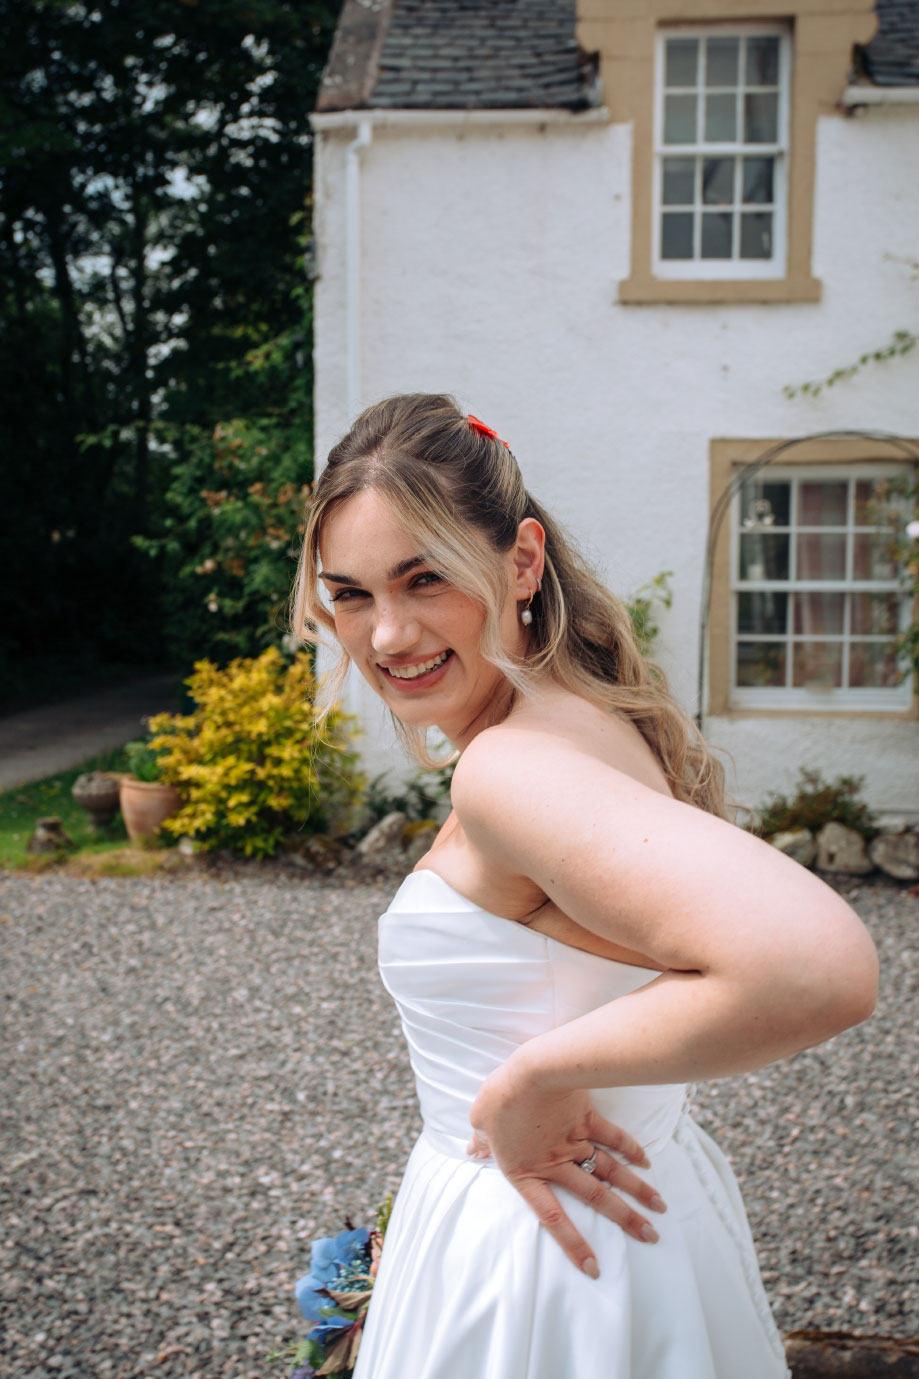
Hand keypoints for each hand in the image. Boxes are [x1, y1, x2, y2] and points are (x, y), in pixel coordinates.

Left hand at [467, 1059, 665, 1277]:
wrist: (532, 1069)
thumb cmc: (502, 1095)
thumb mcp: (480, 1118)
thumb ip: (480, 1139)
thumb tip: (472, 1149)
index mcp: (528, 1170)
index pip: (553, 1217)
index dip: (573, 1244)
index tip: (594, 1268)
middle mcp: (557, 1162)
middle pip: (597, 1197)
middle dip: (626, 1219)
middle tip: (652, 1237)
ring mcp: (575, 1140)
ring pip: (612, 1171)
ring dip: (637, 1190)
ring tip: (661, 1209)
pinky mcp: (587, 1117)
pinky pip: (612, 1136)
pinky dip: (631, 1148)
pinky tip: (646, 1162)